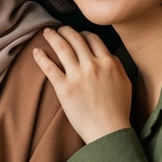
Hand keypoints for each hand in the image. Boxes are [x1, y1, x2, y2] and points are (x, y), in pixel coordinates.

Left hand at [33, 26, 131, 143]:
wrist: (109, 133)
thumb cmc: (119, 110)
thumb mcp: (125, 83)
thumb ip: (117, 65)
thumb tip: (107, 54)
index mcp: (108, 62)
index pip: (92, 38)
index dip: (83, 33)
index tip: (78, 34)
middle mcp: (92, 65)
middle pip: (75, 39)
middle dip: (65, 30)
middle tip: (59, 29)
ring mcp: (77, 76)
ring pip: (61, 47)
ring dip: (52, 36)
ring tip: (46, 32)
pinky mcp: (64, 88)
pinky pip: (49, 67)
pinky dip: (41, 57)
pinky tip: (36, 51)